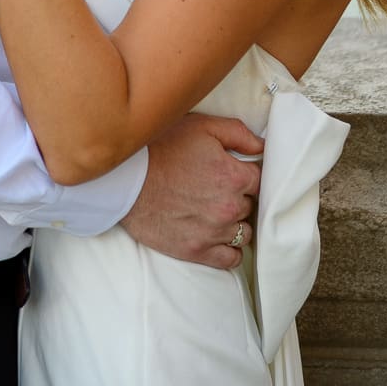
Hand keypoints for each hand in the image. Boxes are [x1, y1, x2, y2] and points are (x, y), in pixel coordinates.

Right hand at [122, 113, 262, 268]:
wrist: (124, 180)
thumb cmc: (160, 148)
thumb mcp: (201, 127)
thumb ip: (238, 134)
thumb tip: (262, 147)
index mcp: (233, 175)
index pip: (260, 179)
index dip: (246, 173)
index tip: (232, 171)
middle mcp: (228, 206)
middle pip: (251, 205)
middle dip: (238, 196)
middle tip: (216, 188)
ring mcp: (214, 232)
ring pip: (244, 232)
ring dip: (234, 222)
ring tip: (214, 211)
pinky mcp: (197, 251)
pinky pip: (231, 258)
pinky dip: (228, 248)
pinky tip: (217, 235)